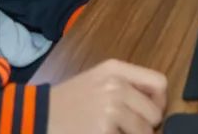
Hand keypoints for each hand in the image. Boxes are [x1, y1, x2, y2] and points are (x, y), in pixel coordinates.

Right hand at [49, 59, 166, 133]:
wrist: (38, 116)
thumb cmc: (70, 101)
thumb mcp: (98, 79)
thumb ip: (127, 85)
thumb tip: (158, 105)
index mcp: (115, 69)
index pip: (160, 83)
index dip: (159, 102)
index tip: (147, 113)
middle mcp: (115, 86)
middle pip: (154, 114)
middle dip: (144, 127)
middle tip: (124, 128)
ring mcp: (110, 110)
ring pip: (144, 133)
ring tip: (110, 131)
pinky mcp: (104, 131)